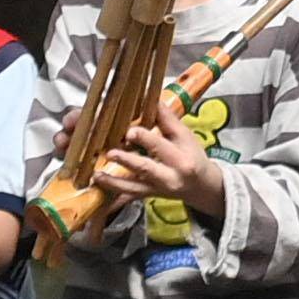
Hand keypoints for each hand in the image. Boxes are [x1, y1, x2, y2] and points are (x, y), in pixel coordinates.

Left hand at [105, 112, 225, 223]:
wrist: (201, 186)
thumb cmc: (192, 156)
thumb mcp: (186, 137)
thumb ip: (168, 120)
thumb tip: (152, 99)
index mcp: (180, 158)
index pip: (162, 145)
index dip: (145, 139)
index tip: (131, 131)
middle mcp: (169, 176)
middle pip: (147, 168)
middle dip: (128, 161)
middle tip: (111, 153)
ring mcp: (156, 189)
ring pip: (133, 187)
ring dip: (113, 181)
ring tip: (97, 175)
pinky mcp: (147, 195)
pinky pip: (128, 198)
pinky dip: (113, 200)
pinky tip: (99, 196)